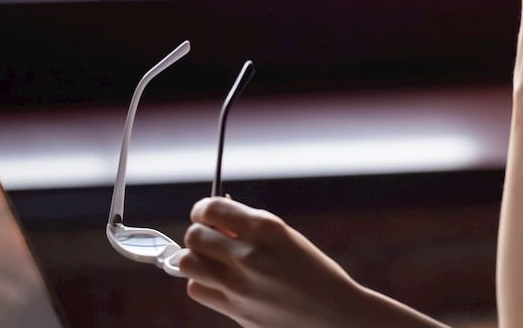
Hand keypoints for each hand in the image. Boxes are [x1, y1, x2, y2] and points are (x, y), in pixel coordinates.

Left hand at [180, 197, 432, 327]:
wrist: (335, 313)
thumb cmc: (314, 272)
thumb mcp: (287, 238)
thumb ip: (251, 227)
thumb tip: (215, 217)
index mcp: (267, 229)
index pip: (211, 209)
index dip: (203, 210)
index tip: (206, 214)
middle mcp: (250, 254)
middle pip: (194, 236)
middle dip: (199, 233)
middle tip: (212, 239)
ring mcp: (240, 284)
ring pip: (187, 263)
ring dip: (196, 258)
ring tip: (213, 261)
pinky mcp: (235, 309)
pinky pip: (197, 289)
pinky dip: (203, 282)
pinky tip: (221, 282)